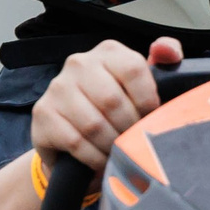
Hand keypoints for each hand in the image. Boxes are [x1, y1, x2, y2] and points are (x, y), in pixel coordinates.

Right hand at [30, 37, 185, 167]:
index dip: (147, 101)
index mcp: (108, 52)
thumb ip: (163, 63)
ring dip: (111, 146)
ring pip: (94, 124)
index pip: (133, 68)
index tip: (149, 118)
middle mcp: (79, 63)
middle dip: (128, 129)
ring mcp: (58, 87)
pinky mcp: (43, 113)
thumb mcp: (141, 84)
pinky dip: (94, 157)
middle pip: (113, 100)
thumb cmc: (113, 109)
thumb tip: (166, 49)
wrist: (71, 133)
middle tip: (132, 142)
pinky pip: (76, 142)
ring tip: (117, 152)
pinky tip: (101, 160)